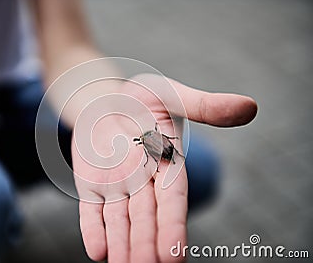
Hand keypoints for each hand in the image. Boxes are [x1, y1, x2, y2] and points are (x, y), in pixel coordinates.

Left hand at [72, 74, 256, 261]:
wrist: (106, 98)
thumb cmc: (144, 98)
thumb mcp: (174, 96)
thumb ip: (206, 107)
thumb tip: (250, 107)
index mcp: (167, 164)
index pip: (172, 200)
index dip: (173, 226)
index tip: (175, 254)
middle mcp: (144, 181)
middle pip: (146, 217)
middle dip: (146, 243)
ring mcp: (116, 185)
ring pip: (120, 220)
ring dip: (121, 245)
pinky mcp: (92, 184)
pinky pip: (92, 210)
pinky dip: (94, 229)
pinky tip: (98, 252)